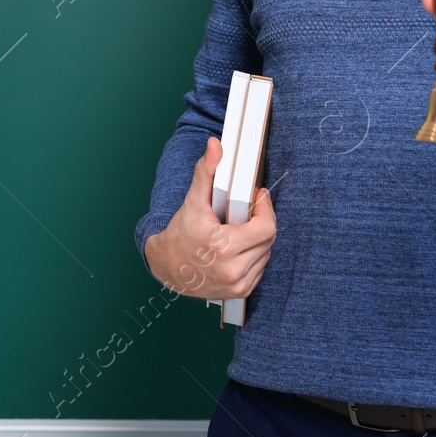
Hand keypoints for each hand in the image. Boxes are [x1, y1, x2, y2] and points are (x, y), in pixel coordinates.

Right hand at [144, 136, 275, 299]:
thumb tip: (215, 146)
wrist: (166, 267)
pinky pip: (261, 267)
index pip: (267, 228)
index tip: (258, 198)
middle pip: (269, 239)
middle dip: (261, 221)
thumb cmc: (180, 234)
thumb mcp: (193, 201)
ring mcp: (237, 283)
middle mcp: (233, 270)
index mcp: (224, 247)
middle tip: (246, 212)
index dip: (266, 209)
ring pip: (267, 253)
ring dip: (259, 239)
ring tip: (240, 229)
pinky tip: (239, 247)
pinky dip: (255, 255)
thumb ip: (207, 171)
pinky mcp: (240, 291)